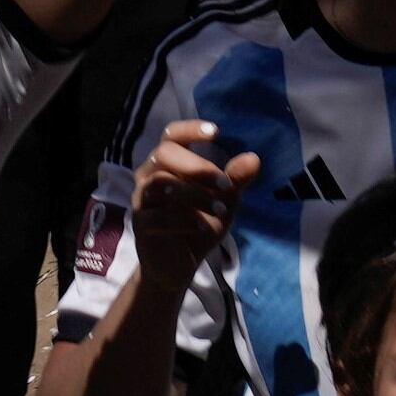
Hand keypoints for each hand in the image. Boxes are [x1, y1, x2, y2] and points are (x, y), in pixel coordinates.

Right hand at [128, 121, 258, 283]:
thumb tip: (254, 158)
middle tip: (224, 183)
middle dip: (197, 167)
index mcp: (167, 164)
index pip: (171, 135)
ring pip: (160, 184)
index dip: (189, 129)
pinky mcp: (141, 226)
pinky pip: (157, 216)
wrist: (178, 266)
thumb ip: (234, 180)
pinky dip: (184, 220)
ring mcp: (142, 201)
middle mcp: (149, 176)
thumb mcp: (222, 201)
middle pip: (163, 154)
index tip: (216, 132)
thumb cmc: (197, 225)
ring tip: (220, 208)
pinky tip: (202, 226)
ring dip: (194, 194)